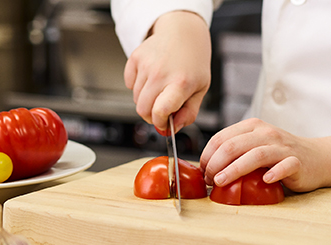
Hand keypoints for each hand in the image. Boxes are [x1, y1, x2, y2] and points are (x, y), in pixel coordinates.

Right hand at [124, 11, 210, 132]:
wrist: (183, 33)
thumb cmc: (193, 62)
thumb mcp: (201, 89)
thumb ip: (189, 113)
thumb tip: (172, 129)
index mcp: (180, 83)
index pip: (160, 112)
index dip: (160, 123)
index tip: (164, 123)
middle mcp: (161, 73)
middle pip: (143, 110)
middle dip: (151, 116)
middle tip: (162, 109)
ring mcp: (146, 65)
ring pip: (136, 99)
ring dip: (146, 100)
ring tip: (160, 89)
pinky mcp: (135, 58)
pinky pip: (129, 84)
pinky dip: (137, 86)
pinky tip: (151, 77)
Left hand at [199, 118, 330, 191]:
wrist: (316, 158)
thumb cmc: (279, 154)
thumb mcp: (255, 145)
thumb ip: (235, 150)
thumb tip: (206, 166)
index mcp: (252, 126)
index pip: (222, 137)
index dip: (208, 155)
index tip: (202, 171)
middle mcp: (266, 133)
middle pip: (234, 145)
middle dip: (216, 163)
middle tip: (209, 179)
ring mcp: (282, 146)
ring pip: (256, 154)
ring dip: (235, 169)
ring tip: (221, 181)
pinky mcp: (297, 161)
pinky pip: (285, 165)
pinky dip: (274, 172)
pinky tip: (265, 180)